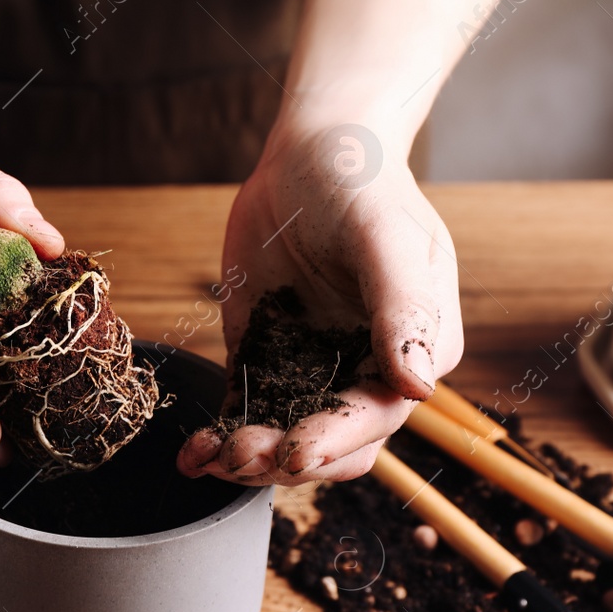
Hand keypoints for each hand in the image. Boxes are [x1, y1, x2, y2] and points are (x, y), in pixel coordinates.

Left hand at [176, 123, 462, 485]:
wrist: (312, 151)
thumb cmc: (361, 183)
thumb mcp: (387, 238)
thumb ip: (403, 309)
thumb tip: (420, 385)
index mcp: (413, 350)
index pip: (378, 414)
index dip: (337, 440)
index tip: (295, 451)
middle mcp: (368, 370)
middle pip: (333, 444)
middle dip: (286, 460)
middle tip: (239, 455)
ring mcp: (315, 368)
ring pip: (286, 438)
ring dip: (250, 459)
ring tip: (207, 457)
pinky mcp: (268, 358)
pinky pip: (246, 410)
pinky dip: (221, 437)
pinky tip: (192, 453)